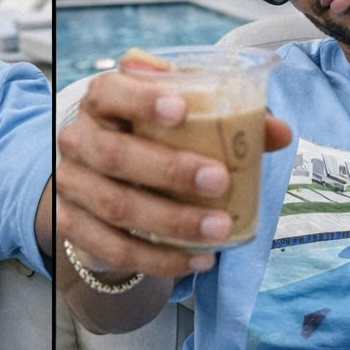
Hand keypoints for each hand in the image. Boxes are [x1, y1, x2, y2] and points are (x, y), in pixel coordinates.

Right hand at [57, 69, 292, 278]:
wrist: (100, 180)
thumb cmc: (149, 138)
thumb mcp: (177, 118)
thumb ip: (224, 116)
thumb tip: (277, 130)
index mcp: (102, 101)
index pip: (111, 91)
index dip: (142, 99)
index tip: (182, 109)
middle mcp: (79, 139)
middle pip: (115, 154)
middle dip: (169, 169)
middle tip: (219, 179)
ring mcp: (72, 185)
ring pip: (116, 206)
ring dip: (172, 221)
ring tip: (219, 228)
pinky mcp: (73, 226)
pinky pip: (116, 249)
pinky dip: (161, 258)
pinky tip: (198, 258)